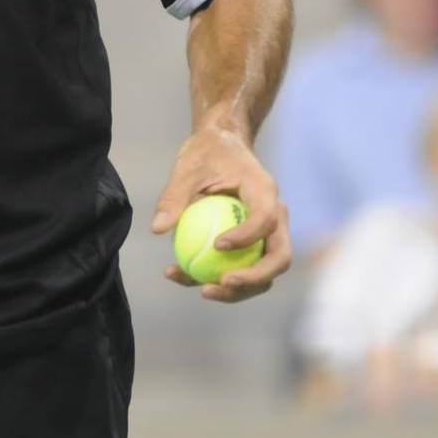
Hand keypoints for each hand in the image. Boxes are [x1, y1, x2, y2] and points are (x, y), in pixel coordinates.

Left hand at [151, 122, 289, 302]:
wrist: (222, 147)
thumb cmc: (206, 153)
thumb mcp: (186, 167)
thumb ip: (174, 196)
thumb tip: (158, 229)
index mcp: (265, 191)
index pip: (265, 218)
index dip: (246, 236)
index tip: (216, 245)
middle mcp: (275, 216)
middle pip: (279, 257)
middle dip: (254, 278)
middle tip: (219, 284)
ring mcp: (269, 234)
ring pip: (265, 272)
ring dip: (238, 290)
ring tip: (201, 290)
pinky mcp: (255, 245)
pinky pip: (243, 268)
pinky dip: (219, 279)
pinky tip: (183, 276)